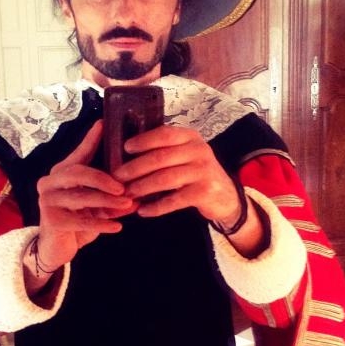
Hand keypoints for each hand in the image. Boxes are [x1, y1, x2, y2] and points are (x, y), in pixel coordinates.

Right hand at [35, 121, 135, 271]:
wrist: (57, 248)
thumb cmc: (77, 221)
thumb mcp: (96, 205)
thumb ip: (111, 196)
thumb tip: (137, 194)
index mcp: (62, 172)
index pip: (79, 153)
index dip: (91, 139)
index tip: (103, 124)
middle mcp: (50, 182)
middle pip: (77, 172)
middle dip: (103, 178)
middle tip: (124, 187)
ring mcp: (47, 200)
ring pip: (81, 197)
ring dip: (107, 202)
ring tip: (127, 205)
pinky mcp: (51, 220)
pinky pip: (80, 220)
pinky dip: (101, 223)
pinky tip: (117, 226)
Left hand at [113, 125, 242, 223]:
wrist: (226, 196)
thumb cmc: (196, 173)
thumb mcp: (185, 155)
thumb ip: (164, 151)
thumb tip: (127, 154)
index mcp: (190, 138)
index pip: (164, 134)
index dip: (143, 141)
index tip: (125, 148)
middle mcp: (199, 151)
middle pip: (160, 158)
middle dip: (135, 168)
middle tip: (118, 177)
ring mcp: (203, 171)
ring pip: (165, 179)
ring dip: (142, 187)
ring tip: (128, 194)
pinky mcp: (204, 192)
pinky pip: (174, 200)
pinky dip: (156, 207)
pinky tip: (143, 211)